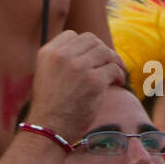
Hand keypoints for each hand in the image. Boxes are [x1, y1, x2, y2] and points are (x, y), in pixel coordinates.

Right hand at [25, 30, 125, 144]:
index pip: (72, 35)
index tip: (91, 58)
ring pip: (105, 52)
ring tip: (116, 73)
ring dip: (114, 61)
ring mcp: (79, 67)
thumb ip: (61, 59)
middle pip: (91, 40)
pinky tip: (117, 84)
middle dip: (102, 50)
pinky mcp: (94, 81)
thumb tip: (87, 51)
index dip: (84, 46)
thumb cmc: (50, 105)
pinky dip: (119, 75)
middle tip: (108, 63)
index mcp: (48, 52)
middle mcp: (62, 56)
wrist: (49, 128)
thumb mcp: (46, 74)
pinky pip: (114, 69)